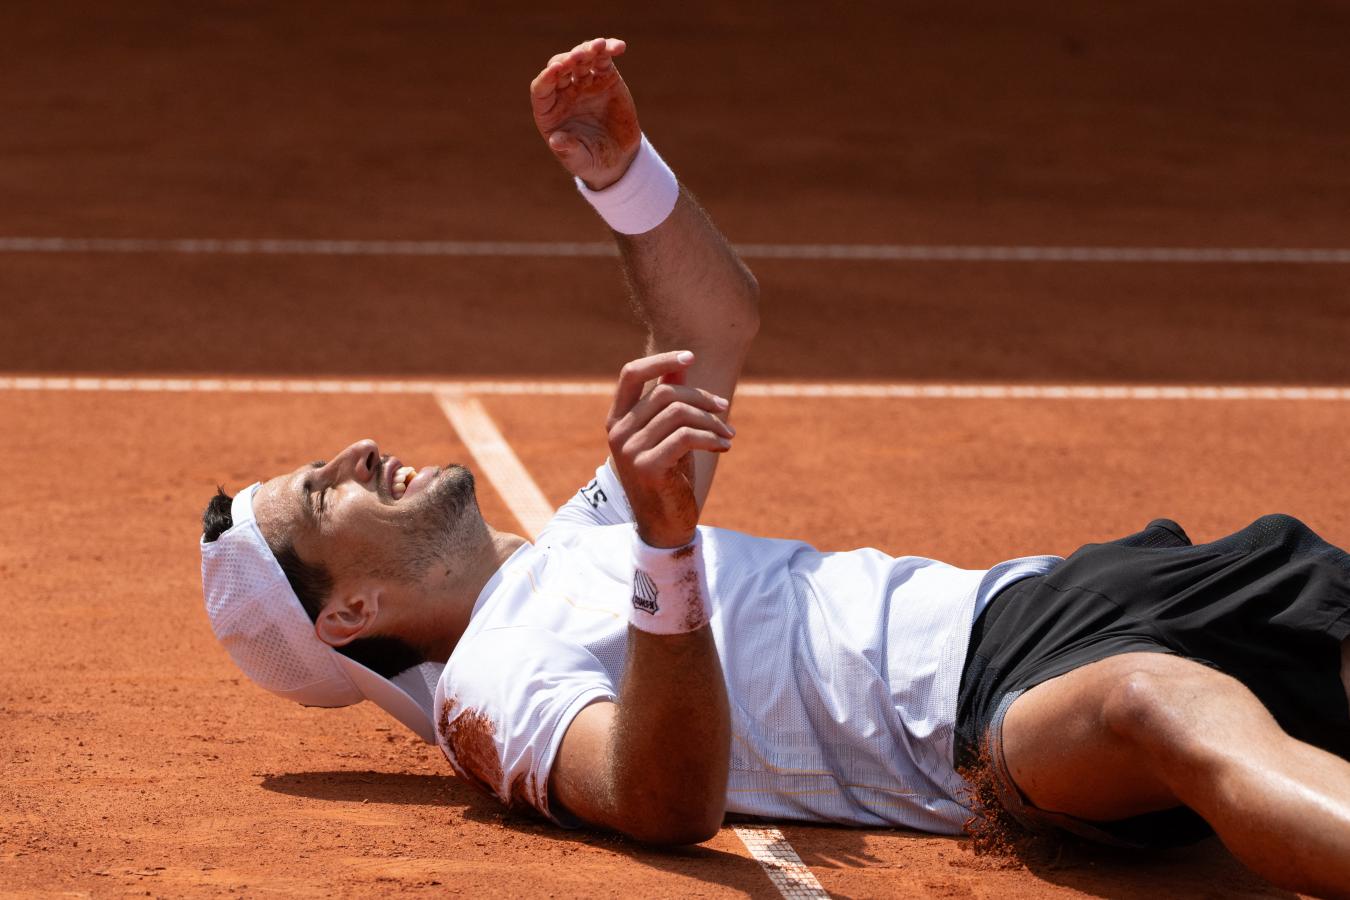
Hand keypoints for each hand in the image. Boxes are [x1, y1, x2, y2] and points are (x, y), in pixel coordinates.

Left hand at [530, 37, 640, 189]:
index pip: (541, 88)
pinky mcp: (604, 78)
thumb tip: (556, 141)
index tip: (555, 70)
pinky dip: (609, 49)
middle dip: (568, 60)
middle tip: (579, 57)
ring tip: (600, 46)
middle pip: (560, 68)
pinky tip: (618, 47)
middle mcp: (563, 92)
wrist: (617, 158)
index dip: (546, 78)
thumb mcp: (579, 160)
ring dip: (589, 49)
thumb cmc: (591, 161)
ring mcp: (584, 82)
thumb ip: (568, 150)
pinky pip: (603, 58)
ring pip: (582, 58)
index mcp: (549, 111)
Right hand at [606, 351, 734, 547]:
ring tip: (727, 435)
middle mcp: (618, 432)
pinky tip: (724, 446)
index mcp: (617, 419)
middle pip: (666, 393)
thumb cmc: (669, 476)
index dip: (661, 359)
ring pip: (679, 413)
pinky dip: (711, 438)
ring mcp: (629, 450)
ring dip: (712, 421)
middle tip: (725, 410)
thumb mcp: (669, 433)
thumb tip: (682, 362)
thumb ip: (669, 399)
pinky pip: (686, 436)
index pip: (630, 373)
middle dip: (702, 398)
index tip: (691, 355)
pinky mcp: (647, 467)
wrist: (665, 525)